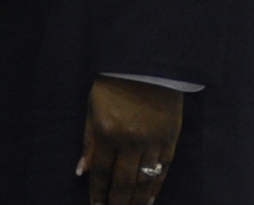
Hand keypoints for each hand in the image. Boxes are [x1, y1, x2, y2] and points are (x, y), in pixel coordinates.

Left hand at [78, 75, 181, 204]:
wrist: (147, 62)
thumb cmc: (113, 83)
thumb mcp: (93, 107)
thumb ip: (89, 140)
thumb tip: (83, 170)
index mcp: (107, 131)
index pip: (101, 171)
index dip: (98, 192)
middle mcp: (130, 140)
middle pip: (123, 181)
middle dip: (117, 202)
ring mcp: (153, 140)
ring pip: (144, 180)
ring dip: (136, 200)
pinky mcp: (171, 137)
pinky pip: (163, 169)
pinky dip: (156, 186)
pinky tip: (150, 198)